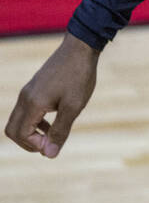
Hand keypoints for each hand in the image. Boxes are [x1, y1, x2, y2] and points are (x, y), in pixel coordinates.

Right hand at [5, 33, 98, 157]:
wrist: (80, 47)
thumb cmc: (79, 76)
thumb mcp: (73, 106)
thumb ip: (60, 130)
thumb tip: (48, 155)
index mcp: (32, 103)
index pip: (20, 134)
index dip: (34, 145)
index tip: (54, 144)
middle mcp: (24, 97)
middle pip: (13, 129)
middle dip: (28, 142)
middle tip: (48, 145)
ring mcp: (28, 91)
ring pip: (18, 120)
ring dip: (31, 132)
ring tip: (52, 135)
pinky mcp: (34, 87)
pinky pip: (26, 110)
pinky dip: (35, 120)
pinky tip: (53, 120)